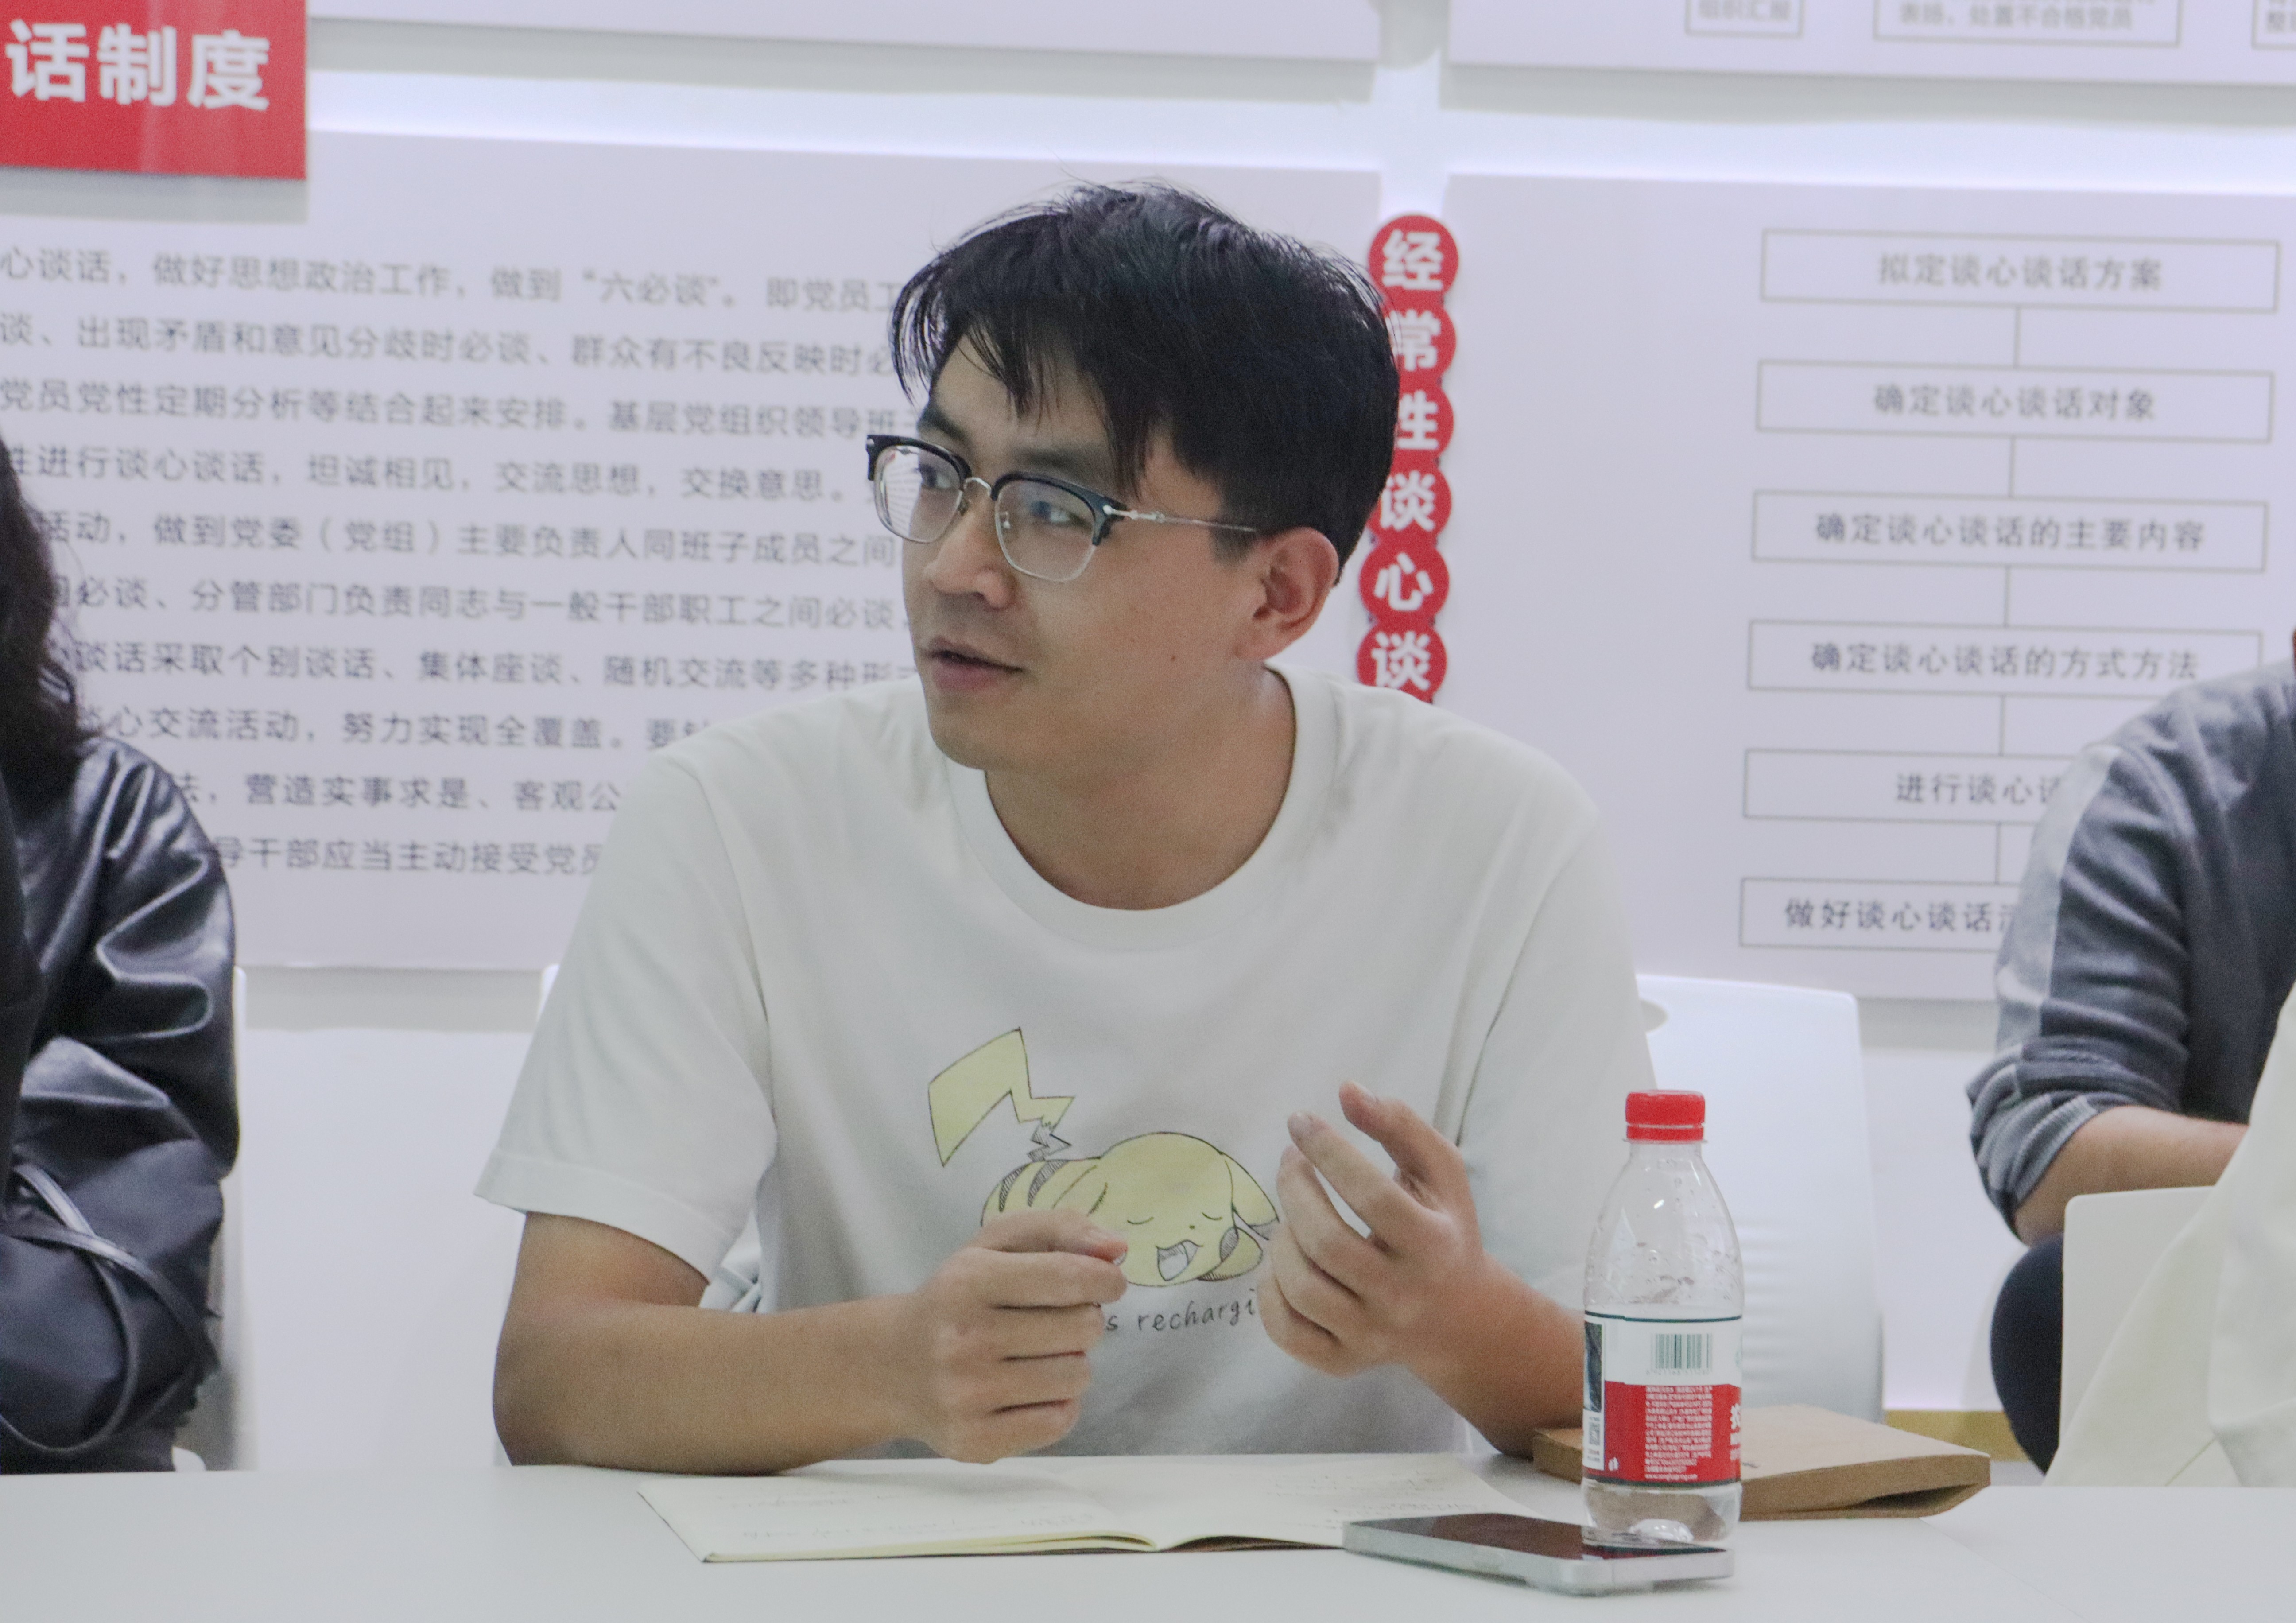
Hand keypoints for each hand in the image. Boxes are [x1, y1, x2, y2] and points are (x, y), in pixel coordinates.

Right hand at [886, 1210, 1128, 1462]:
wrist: (893, 1367)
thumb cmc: (959, 1297)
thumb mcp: (997, 1244)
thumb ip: (1060, 1229)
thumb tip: (1116, 1248)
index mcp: (968, 1280)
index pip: (1067, 1277)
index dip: (1104, 1279)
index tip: (1107, 1283)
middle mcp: (964, 1339)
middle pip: (1083, 1328)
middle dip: (1082, 1320)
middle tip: (1053, 1321)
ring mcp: (966, 1396)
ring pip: (1077, 1376)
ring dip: (1071, 1363)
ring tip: (1037, 1356)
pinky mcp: (976, 1442)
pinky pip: (1059, 1422)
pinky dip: (1058, 1404)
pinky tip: (1029, 1391)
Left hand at [1263, 1082, 1501, 1382]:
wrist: (1459, 1317)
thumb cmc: (1443, 1228)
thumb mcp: (1441, 1172)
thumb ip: (1400, 1125)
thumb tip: (1346, 1090)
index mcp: (1434, 1244)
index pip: (1370, 1194)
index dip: (1327, 1150)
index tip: (1299, 1121)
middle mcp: (1404, 1296)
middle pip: (1325, 1242)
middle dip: (1294, 1189)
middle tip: (1291, 1161)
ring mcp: (1371, 1335)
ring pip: (1301, 1286)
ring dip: (1282, 1236)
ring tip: (1293, 1214)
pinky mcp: (1343, 1361)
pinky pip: (1286, 1329)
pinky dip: (1269, 1290)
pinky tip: (1284, 1261)